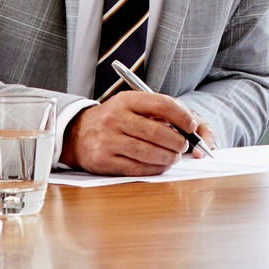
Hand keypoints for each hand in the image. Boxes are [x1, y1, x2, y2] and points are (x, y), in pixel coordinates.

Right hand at [62, 92, 207, 175]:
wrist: (77, 134)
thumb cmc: (113, 120)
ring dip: (168, 157)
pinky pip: (136, 168)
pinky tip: (160, 166)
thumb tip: (189, 125)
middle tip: (184, 145)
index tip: (192, 126)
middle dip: (177, 141)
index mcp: (126, 100)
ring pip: (148, 152)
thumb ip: (157, 111)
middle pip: (157, 132)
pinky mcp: (104, 160)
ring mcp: (108, 140)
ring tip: (174, 157)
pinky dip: (154, 168)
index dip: (182, 117)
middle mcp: (116, 118)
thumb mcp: (130, 105)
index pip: (161, 104)